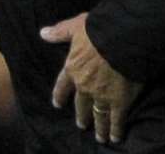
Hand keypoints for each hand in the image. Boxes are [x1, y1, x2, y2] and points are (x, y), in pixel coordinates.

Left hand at [41, 12, 141, 145]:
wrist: (121, 39)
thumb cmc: (97, 30)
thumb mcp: (75, 27)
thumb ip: (60, 32)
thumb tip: (43, 33)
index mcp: (73, 68)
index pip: (63, 85)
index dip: (60, 95)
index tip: (57, 104)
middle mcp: (85, 86)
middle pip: (81, 105)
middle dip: (81, 115)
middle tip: (81, 124)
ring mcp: (102, 95)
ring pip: (98, 115)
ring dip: (99, 127)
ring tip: (99, 136)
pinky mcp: (119, 101)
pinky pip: (116, 119)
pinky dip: (116, 129)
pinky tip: (115, 137)